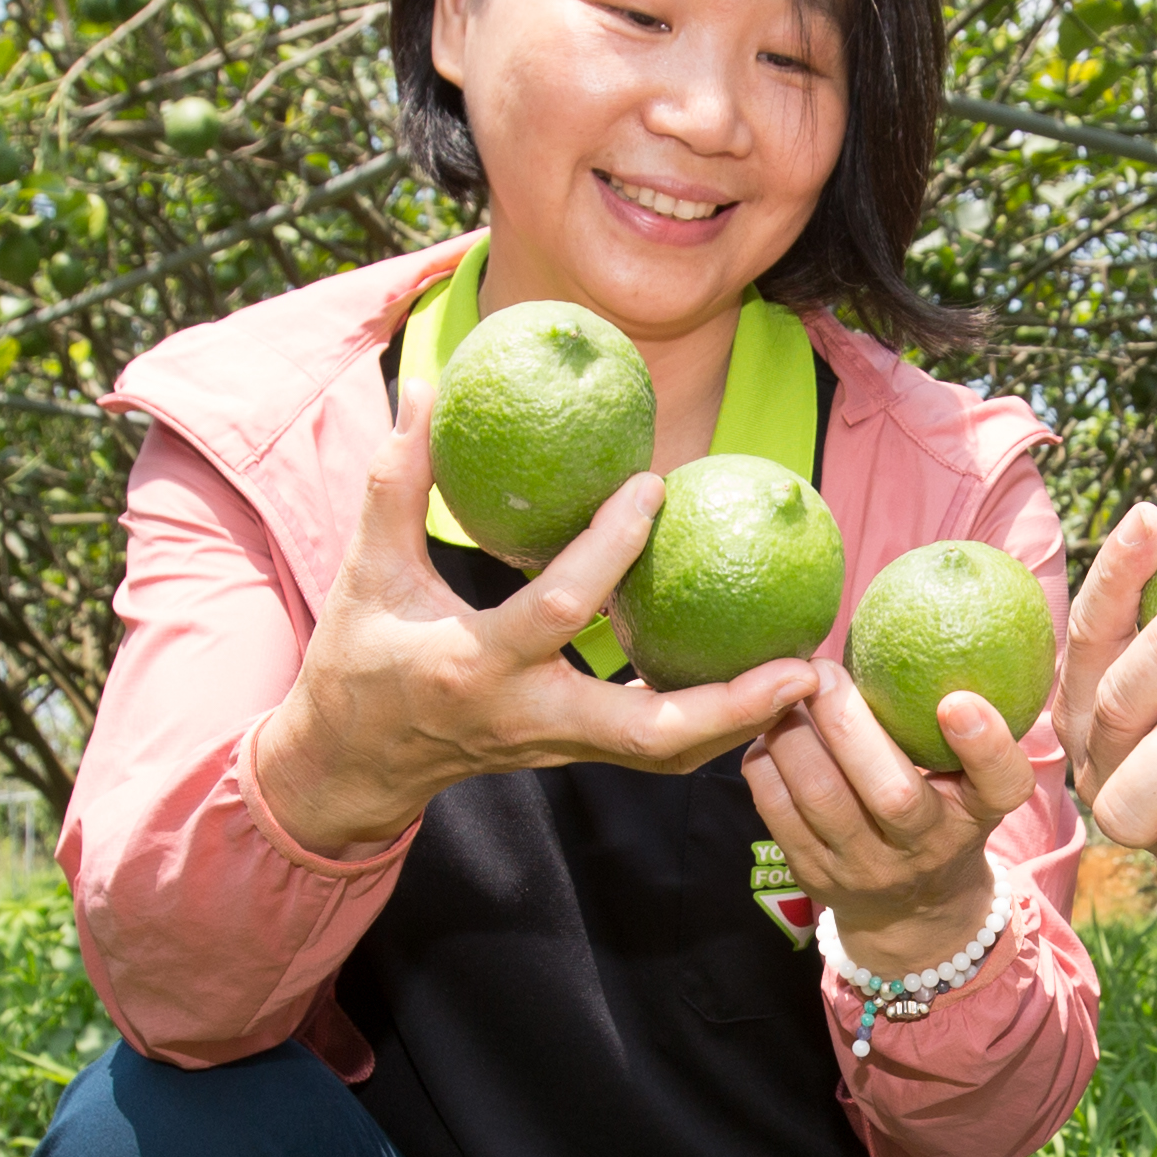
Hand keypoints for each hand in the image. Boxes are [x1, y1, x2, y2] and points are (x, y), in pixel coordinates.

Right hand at [251, 359, 817, 853]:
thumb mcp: (365, 571)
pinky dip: (711, 724)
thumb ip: (396, 481)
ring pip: (664, 755)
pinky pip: (654, 749)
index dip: (608, 549)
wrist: (350, 765)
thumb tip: (429, 390)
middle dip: (729, 704)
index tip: (653, 487)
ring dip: (739, 722)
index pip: (556, 610)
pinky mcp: (573, 756)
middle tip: (801, 662)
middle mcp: (527, 719)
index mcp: (473, 666)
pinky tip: (758, 684)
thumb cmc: (357, 659)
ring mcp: (556, 748)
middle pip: (647, 732)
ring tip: (805, 675)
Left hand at [747, 668, 1035, 972]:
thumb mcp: (972, 780)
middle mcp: (928, 849)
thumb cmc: (942, 811)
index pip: (1001, 786)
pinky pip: (777, 811)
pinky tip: (767, 732)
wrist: (910, 911)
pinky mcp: (815, 876)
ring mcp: (867, 870)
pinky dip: (767, 761)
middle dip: (848, 723)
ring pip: (822, 799)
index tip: (958, 700)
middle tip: (823, 670)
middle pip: (891, 793)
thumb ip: (963, 723)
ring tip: (787, 694)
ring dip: (794, 735)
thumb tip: (924, 619)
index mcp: (978, 814)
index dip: (985, 745)